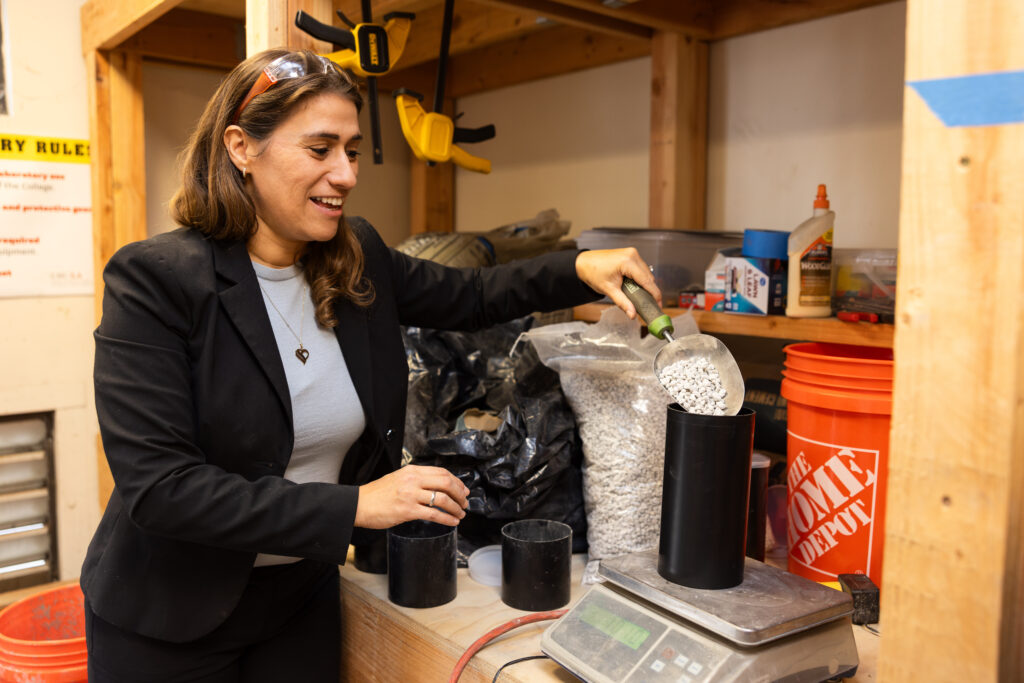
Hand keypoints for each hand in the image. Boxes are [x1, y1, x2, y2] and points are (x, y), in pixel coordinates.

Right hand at [354, 465, 470, 528]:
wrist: (359, 504)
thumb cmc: (377, 494)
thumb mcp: (398, 478)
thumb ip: (416, 479)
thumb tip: (435, 486)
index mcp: (411, 471)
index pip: (442, 472)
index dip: (457, 481)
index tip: (463, 489)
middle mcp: (413, 480)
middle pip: (446, 483)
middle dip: (460, 494)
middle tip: (465, 502)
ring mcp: (411, 495)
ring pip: (443, 499)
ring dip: (456, 508)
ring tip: (460, 514)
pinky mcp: (408, 511)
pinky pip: (434, 514)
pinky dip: (447, 519)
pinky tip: (452, 521)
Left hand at [575, 248, 662, 318]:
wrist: (583, 263)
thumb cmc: (593, 273)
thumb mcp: (609, 290)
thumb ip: (623, 303)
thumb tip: (633, 314)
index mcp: (628, 262)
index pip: (647, 281)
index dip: (655, 294)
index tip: (658, 305)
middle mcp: (633, 255)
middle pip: (648, 277)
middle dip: (650, 291)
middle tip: (649, 305)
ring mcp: (632, 253)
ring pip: (646, 273)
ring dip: (645, 285)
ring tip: (642, 298)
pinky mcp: (631, 255)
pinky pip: (641, 269)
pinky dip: (640, 279)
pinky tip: (636, 288)